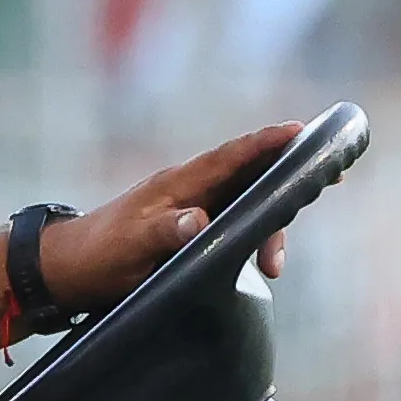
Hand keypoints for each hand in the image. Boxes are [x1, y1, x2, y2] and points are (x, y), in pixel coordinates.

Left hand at [38, 121, 303, 315]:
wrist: (69, 270)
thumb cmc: (100, 253)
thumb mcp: (133, 245)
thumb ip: (166, 231)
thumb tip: (200, 222)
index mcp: (180, 183)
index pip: (233, 155)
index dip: (269, 142)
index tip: (303, 130)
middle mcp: (191, 190)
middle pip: (251, 176)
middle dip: (289, 179)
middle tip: (331, 182)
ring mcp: (192, 209)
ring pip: (246, 205)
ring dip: (270, 229)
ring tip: (275, 268)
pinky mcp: (190, 232)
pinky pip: (234, 225)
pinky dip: (255, 239)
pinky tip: (263, 264)